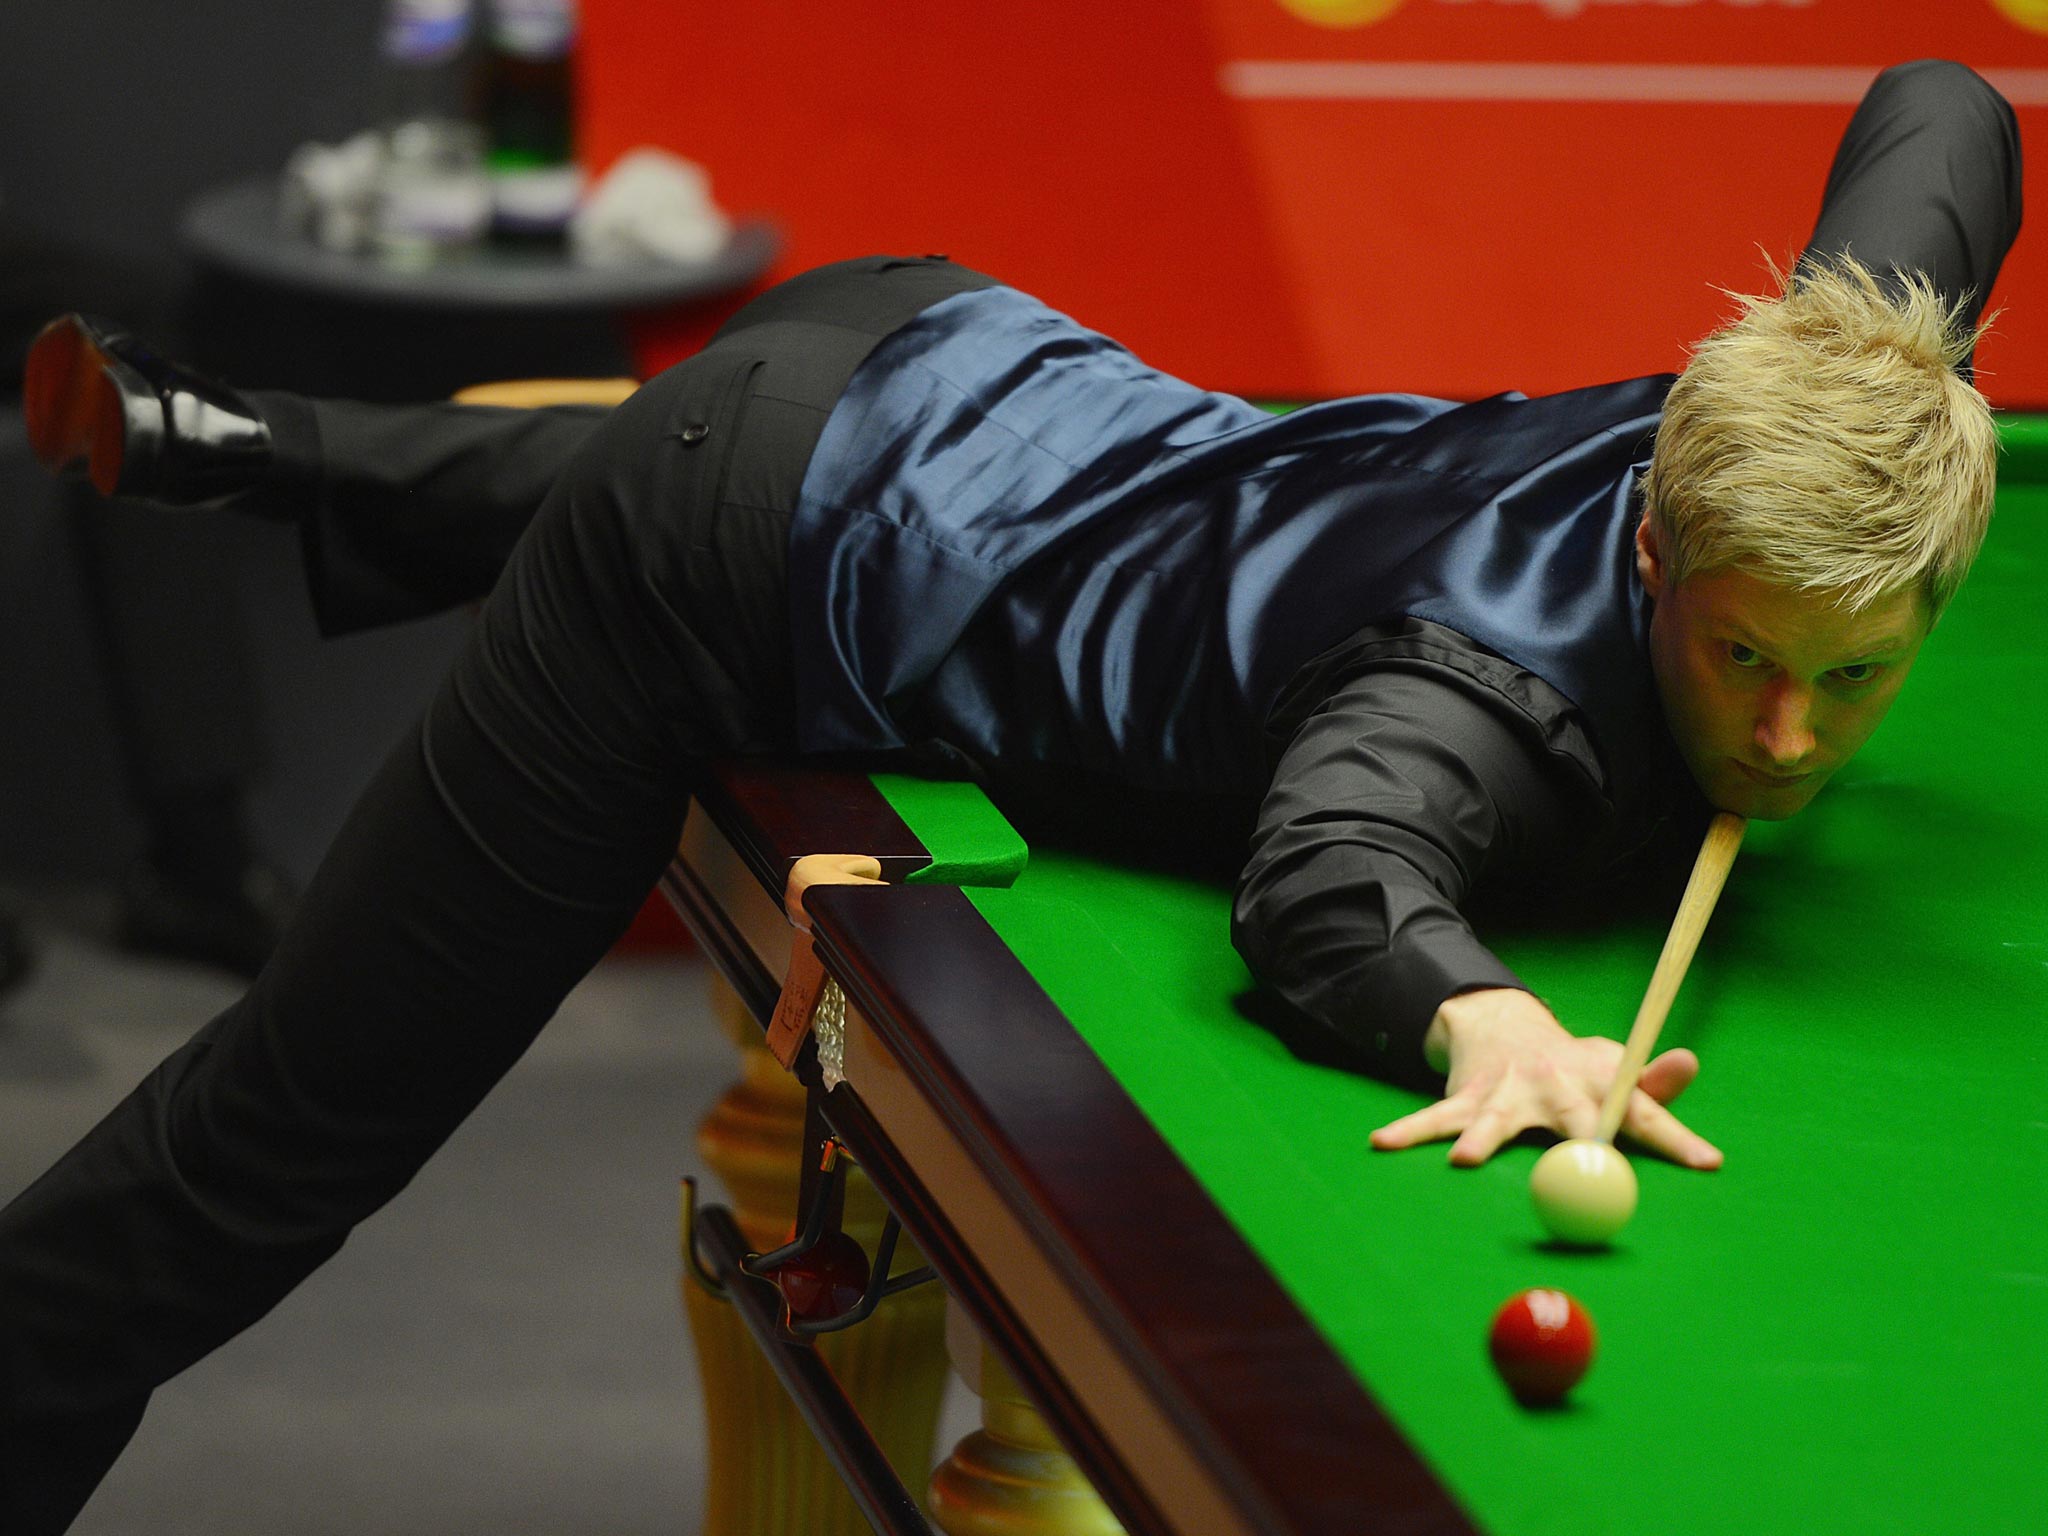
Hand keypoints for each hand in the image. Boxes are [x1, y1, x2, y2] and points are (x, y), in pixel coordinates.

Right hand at [1367, 988, 1722, 1168]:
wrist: (1503, 1025)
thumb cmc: (1573, 1068)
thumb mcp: (1615, 1072)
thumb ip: (1653, 1089)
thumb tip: (1693, 1064)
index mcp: (1600, 1082)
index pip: (1646, 1113)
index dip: (1677, 1138)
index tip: (1708, 1162)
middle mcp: (1557, 1085)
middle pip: (1573, 1119)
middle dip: (1582, 1142)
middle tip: (1590, 1165)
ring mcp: (1507, 1093)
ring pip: (1495, 1122)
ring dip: (1480, 1140)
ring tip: (1466, 1161)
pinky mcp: (1466, 1099)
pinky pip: (1435, 1120)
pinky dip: (1408, 1132)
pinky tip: (1383, 1143)